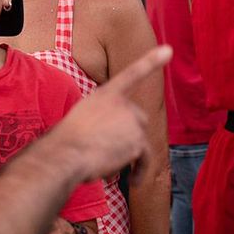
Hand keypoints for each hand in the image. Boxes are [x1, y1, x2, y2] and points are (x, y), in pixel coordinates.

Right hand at [54, 45, 171, 181]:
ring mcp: (133, 122)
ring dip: (128, 157)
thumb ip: (102, 122)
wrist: (66, 153)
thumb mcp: (81, 119)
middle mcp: (123, 104)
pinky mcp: (139, 142)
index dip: (151, 61)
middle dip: (129, 136)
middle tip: (105, 150)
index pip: (133, 74)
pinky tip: (133, 183)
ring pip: (140, 143)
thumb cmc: (65, 142)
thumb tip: (121, 145)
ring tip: (107, 167)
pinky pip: (145, 160)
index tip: (168, 50)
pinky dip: (140, 172)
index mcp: (106, 94)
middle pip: (139, 120)